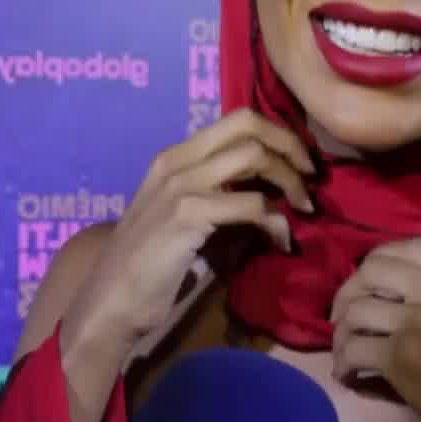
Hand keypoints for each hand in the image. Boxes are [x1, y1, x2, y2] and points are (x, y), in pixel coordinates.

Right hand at [59, 108, 314, 362]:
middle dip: (291, 146)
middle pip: (249, 125)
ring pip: (255, 156)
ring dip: (290, 182)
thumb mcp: (184, 218)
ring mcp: (180, 184)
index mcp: (174, 156)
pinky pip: (252, 204)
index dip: (278, 134)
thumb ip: (219, 197)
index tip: (299, 164)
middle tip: (310, 178)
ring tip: (302, 209)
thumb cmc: (149, 268)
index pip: (237, 120)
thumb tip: (270, 195)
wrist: (110, 301)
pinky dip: (276, 221)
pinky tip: (281, 241)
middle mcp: (175, 160)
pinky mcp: (187, 215)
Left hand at [328, 239, 420, 421]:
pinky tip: (349, 376)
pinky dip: (344, 362)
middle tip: (345, 315)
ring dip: (342, 331)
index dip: (383, 260)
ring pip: (357, 309)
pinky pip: (354, 348)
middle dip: (350, 289)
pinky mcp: (402, 359)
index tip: (372, 282)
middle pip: (374, 268)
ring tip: (345, 351)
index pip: (414, 247)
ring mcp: (419, 323)